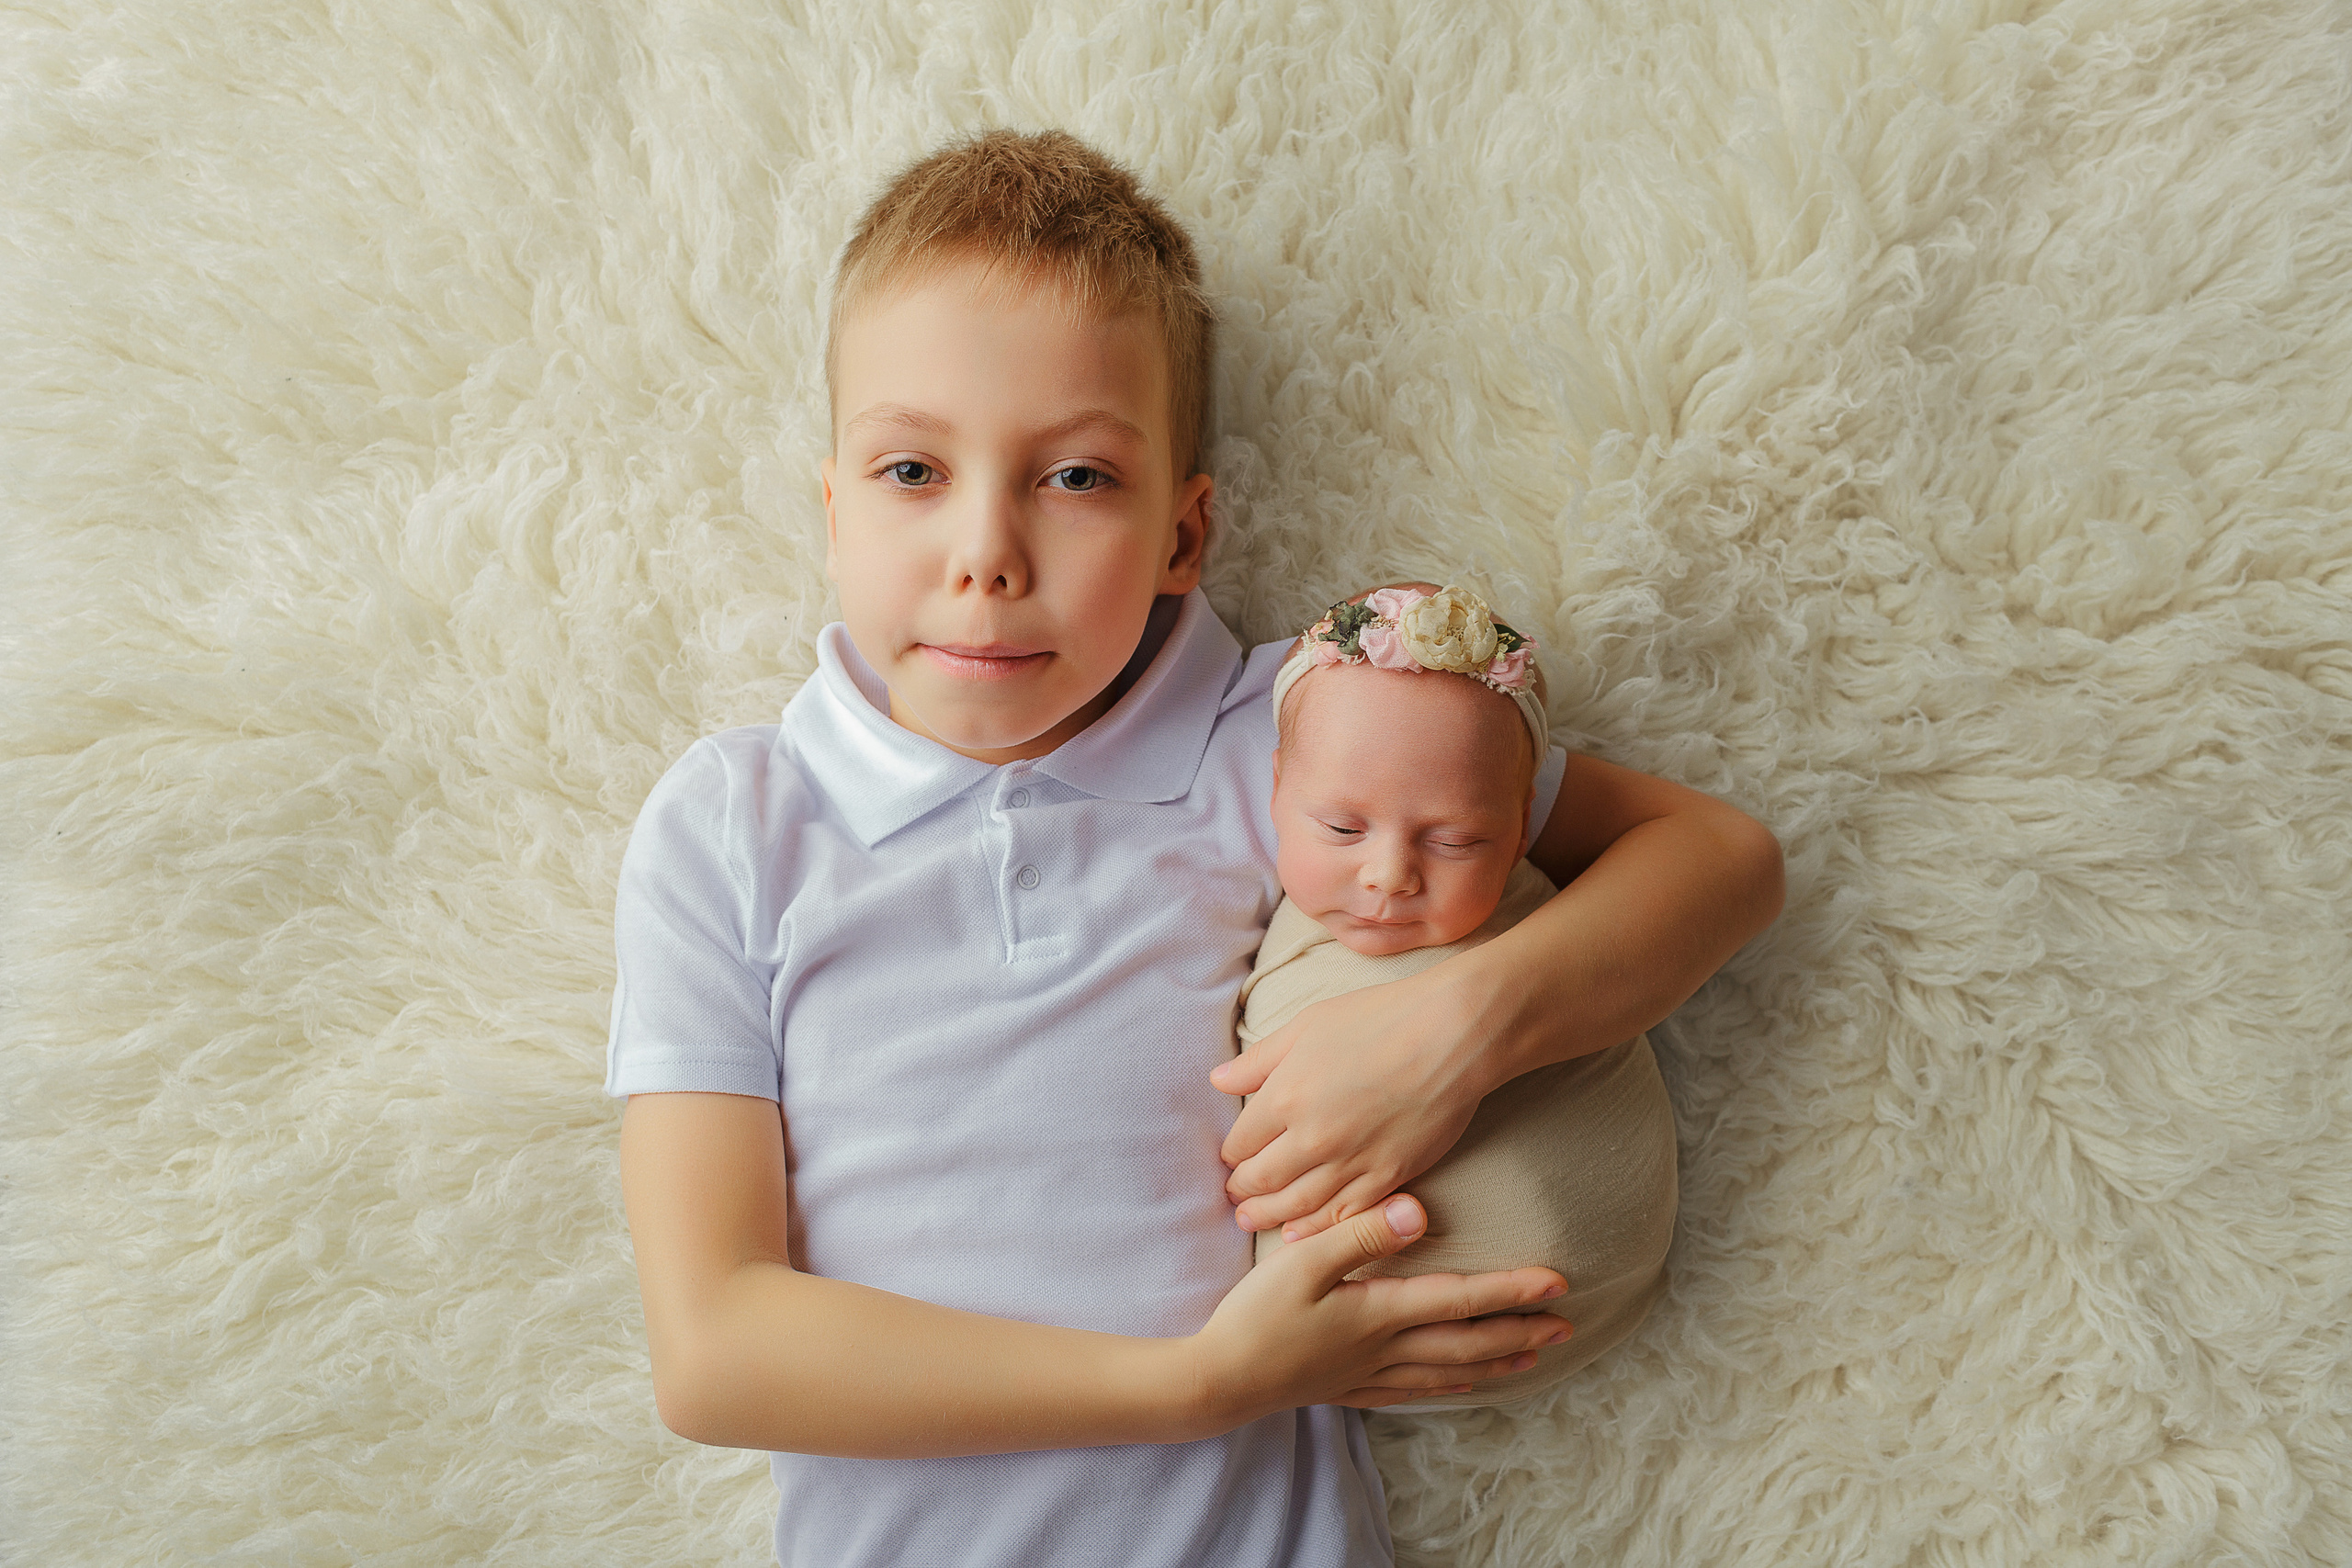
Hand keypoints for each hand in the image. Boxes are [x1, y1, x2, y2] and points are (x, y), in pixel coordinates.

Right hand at [1187, 1193, 1569, 1418]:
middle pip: (1468, 1341)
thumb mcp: (1303, 1261)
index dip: (1511, 1290)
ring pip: (1450, 1371)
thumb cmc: (1256, 1315)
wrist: (1221, 1378)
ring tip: (1534, 1357)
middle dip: (1520, 1331)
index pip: (1460, 1299)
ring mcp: (1369, 1373)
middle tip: (1567, 1326)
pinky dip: (1450, 1387)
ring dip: (1496, 1362)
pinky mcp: (1350, 1388)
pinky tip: (1463, 1385)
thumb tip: (1420, 1211)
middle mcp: (1385, 1347)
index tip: (1557, 1283)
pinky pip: (1416, 1391)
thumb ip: (1362, 1233)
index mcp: (1380, 1312)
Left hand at [1210, 966, 1498, 1240]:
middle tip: (1235, 1197)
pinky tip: (1299, 1234)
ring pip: (1296, 1205)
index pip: (1241, 1142)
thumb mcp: (1307, 1025)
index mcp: (1285, 1096)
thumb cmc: (1380, 1018)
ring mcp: (1351, 1162)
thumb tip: (1217, 1082)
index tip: (1232, 1157)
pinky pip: (1343, 1215)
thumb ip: (1259, 1061)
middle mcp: (1311, 1138)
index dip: (1232, 1153)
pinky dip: (1316, 1229)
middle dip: (1243, 1190)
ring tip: (1252, 1222)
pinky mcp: (1388, 1177)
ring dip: (1269, 1217)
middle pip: (1262, 1179)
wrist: (1452, 1035)